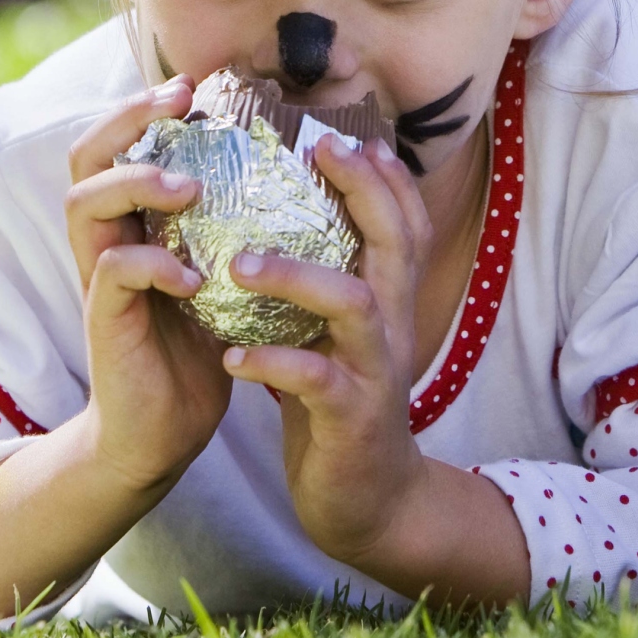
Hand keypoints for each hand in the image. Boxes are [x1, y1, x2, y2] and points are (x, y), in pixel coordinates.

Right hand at [63, 78, 233, 492]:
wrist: (164, 436)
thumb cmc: (201, 354)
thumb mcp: (224, 281)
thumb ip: (235, 233)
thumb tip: (296, 178)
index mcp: (134, 227)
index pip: (117, 147)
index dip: (144, 111)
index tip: (191, 88)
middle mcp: (108, 244)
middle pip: (85, 158)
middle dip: (127, 120)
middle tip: (177, 103)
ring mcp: (99, 282)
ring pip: (84, 204)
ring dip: (137, 183)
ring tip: (189, 187)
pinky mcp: (104, 324)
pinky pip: (113, 273)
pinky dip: (154, 264)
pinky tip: (192, 277)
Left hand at [219, 135, 433, 566]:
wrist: (368, 502)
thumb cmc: (338, 408)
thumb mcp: (337, 338)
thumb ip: (323, 283)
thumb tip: (277, 222)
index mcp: (388, 302)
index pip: (404, 224)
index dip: (385, 176)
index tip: (348, 135)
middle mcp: (391, 327)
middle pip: (395, 242)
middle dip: (364, 190)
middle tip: (319, 149)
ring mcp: (375, 372)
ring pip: (354, 303)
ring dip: (299, 275)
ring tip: (240, 262)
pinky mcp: (350, 419)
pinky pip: (316, 381)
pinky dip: (273, 364)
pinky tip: (232, 358)